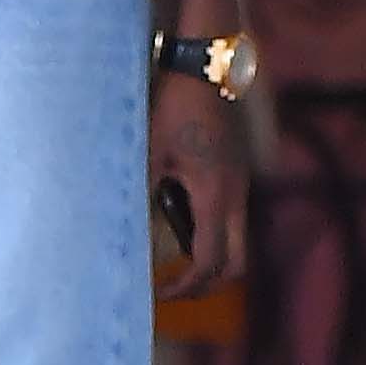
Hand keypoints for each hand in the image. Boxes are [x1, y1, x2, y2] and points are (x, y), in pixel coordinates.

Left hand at [150, 73, 246, 298]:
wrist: (207, 70)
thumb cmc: (177, 108)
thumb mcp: (151, 153)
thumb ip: (144, 193)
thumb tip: (124, 230)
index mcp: (214, 196)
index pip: (210, 262)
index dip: (186, 287)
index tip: (159, 293)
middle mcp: (235, 198)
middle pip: (235, 265)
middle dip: (207, 285)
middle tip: (173, 288)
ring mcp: (240, 188)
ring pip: (236, 244)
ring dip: (209, 259)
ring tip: (171, 258)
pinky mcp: (236, 177)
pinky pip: (230, 222)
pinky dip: (210, 236)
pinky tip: (178, 221)